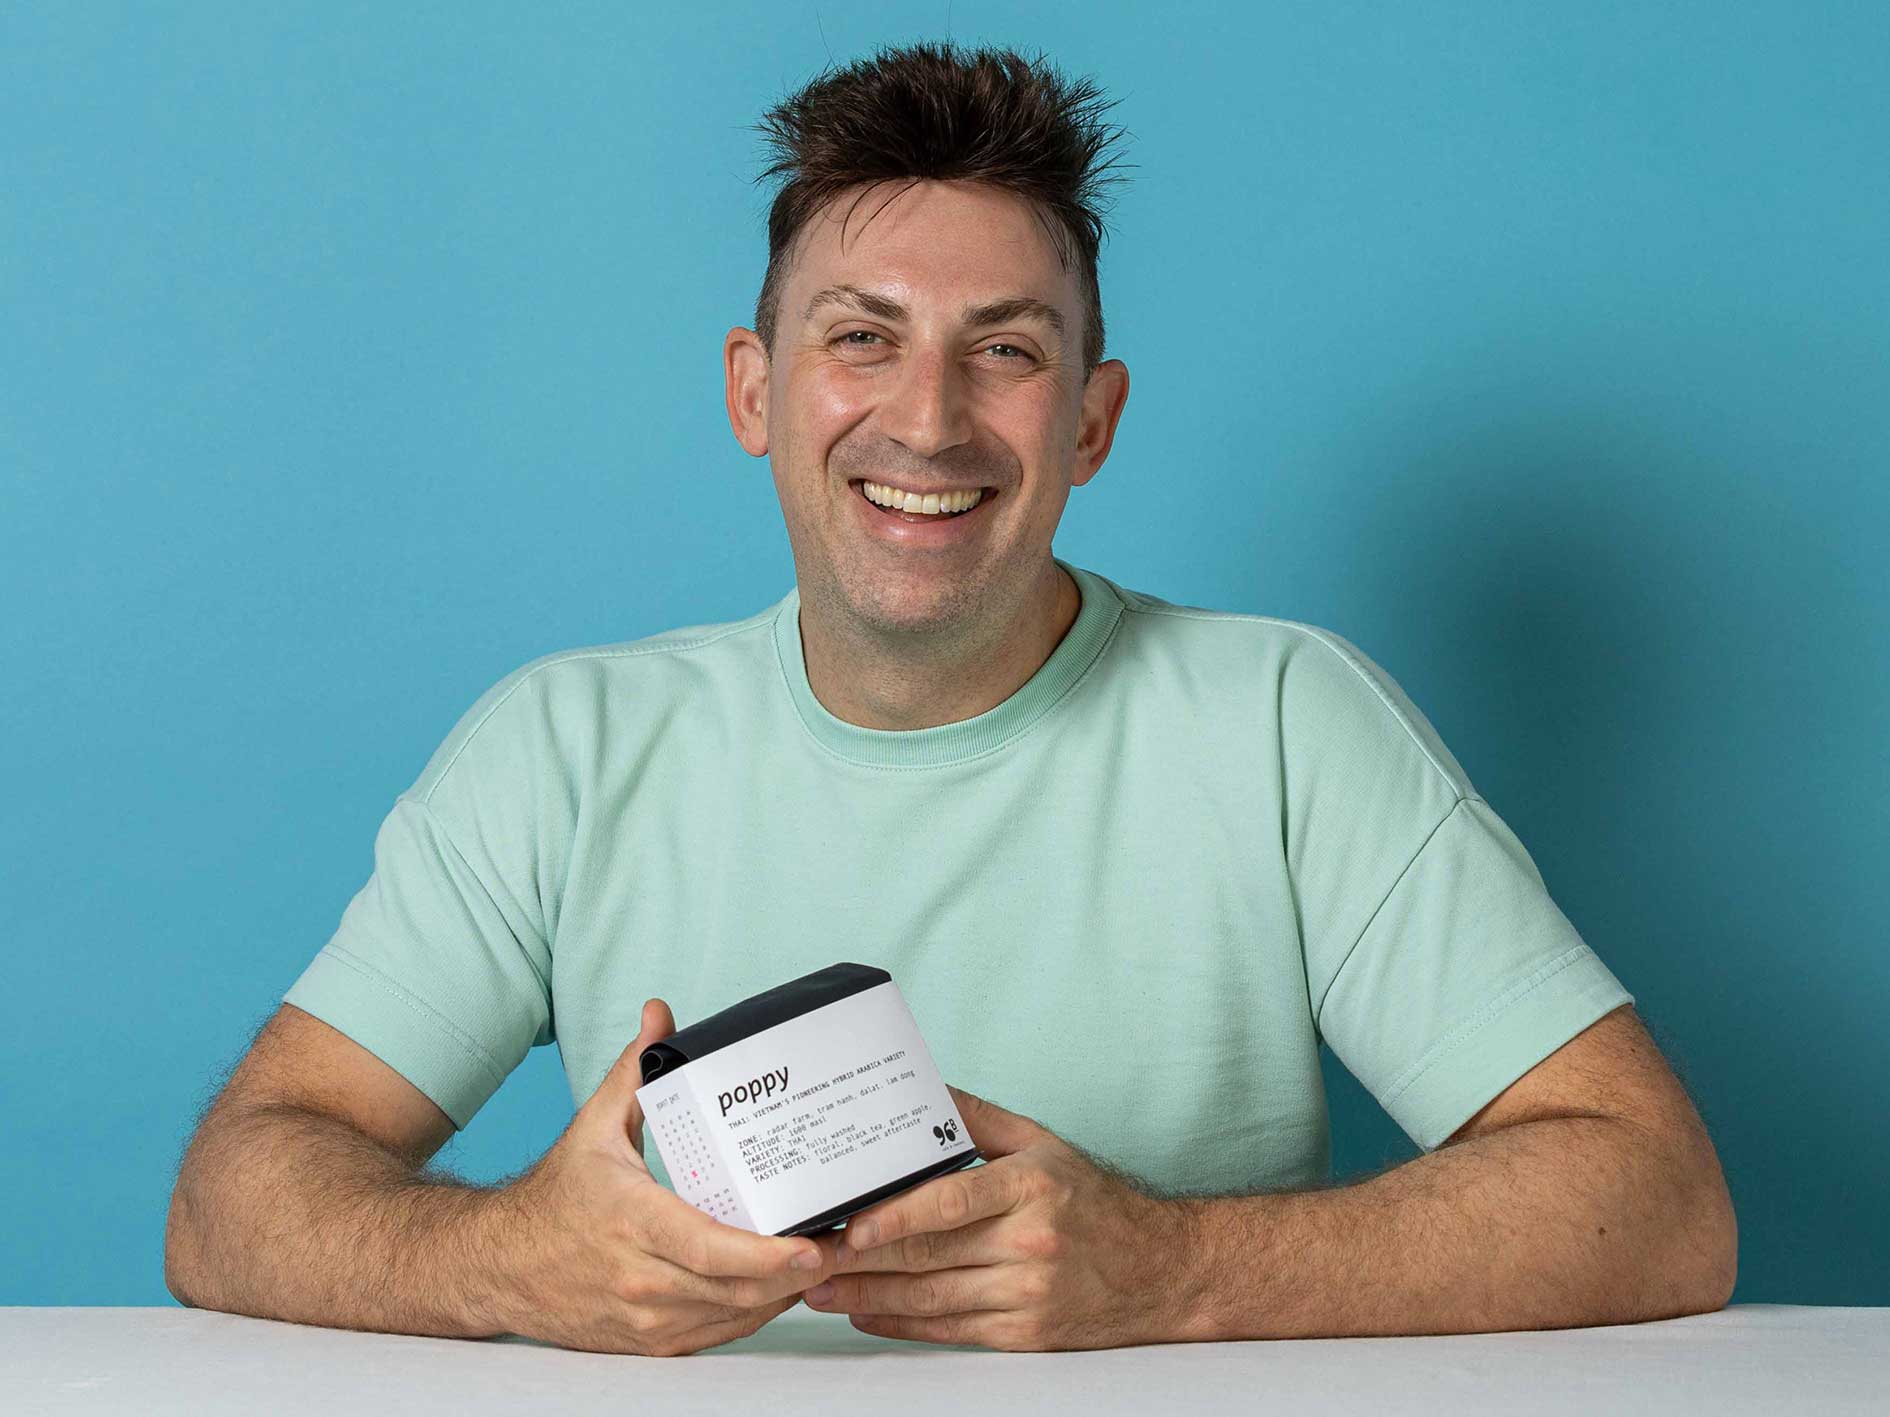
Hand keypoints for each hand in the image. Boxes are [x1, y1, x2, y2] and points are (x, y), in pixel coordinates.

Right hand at [489, 998, 834, 1355]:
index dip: (767, 1256)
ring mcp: (644, 1317)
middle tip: (844, 1245)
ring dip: (783, 1296)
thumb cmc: (553, 1196)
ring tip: (826, 1262)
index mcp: (632, 1219)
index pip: (710, 1249)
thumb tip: (661, 1015)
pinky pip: (715, 1335)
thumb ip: (635, 1070)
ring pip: (732, 1317)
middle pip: (735, 1289)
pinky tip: (780, 1288)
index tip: (811, 1246)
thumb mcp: (593, 1127)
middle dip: (798, 1275)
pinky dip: (753, 1315)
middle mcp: (640, 1277)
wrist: (496, 1266)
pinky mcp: (647, 1341)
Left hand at [799, 1084, 1198, 1350]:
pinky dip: (902, 1324)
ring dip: (868, 1297)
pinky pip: (950, 1332)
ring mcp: (1028, 1295)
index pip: (951, 1202)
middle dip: (861, 1259)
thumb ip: (979, 1119)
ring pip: (931, 1299)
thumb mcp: (1043, 1145)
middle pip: (929, 1255)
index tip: (851, 1225)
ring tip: (821, 1288)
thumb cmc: (1093, 1202)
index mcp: (1030, 1187)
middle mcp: (1029, 1242)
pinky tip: (866, 1313)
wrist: (1159, 1272)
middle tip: (811, 1254)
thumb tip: (922, 1088)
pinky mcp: (1025, 1335)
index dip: (896, 1218)